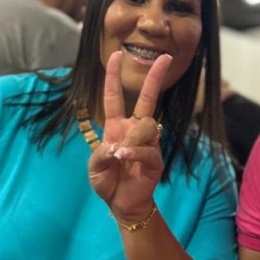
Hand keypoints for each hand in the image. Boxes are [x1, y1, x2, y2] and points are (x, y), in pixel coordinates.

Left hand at [88, 51, 171, 219]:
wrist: (122, 204)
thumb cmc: (108, 183)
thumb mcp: (95, 167)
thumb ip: (100, 154)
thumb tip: (116, 146)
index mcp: (117, 127)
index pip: (115, 97)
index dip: (113, 76)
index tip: (116, 55)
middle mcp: (135, 130)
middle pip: (148, 99)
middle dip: (155, 77)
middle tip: (164, 57)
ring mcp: (148, 143)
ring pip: (148, 125)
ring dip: (132, 139)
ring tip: (120, 157)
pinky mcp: (156, 159)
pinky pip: (148, 149)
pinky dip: (134, 153)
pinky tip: (124, 159)